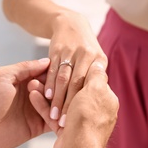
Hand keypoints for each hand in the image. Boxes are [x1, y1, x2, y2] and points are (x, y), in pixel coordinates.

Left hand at [0, 58, 52, 147]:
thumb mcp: (3, 76)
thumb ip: (24, 68)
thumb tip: (47, 61)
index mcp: (24, 80)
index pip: (47, 73)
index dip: (55, 73)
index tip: (61, 73)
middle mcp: (32, 94)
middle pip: (55, 89)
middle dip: (59, 88)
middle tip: (54, 91)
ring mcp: (35, 111)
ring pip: (56, 104)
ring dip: (59, 103)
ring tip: (57, 103)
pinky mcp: (37, 127)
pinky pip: (53, 122)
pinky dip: (60, 119)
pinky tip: (62, 116)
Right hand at [28, 61, 118, 147]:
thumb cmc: (88, 117)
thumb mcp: (96, 90)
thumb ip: (97, 76)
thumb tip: (98, 65)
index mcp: (105, 100)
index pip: (91, 80)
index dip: (77, 70)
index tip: (65, 62)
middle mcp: (94, 110)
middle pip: (74, 91)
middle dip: (58, 84)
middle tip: (44, 73)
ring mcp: (80, 122)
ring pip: (61, 102)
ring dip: (47, 94)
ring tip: (32, 84)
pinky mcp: (66, 131)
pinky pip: (53, 115)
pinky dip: (43, 106)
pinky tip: (32, 95)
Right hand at [45, 11, 107, 127]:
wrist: (71, 25)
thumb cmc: (84, 50)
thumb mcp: (95, 60)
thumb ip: (96, 79)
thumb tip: (99, 104)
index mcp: (99, 60)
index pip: (92, 87)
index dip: (86, 105)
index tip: (81, 122)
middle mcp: (87, 55)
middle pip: (77, 85)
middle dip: (70, 105)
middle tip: (64, 123)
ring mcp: (72, 52)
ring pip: (64, 79)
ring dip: (58, 98)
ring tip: (53, 115)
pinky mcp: (58, 50)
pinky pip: (53, 71)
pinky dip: (50, 85)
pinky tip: (47, 97)